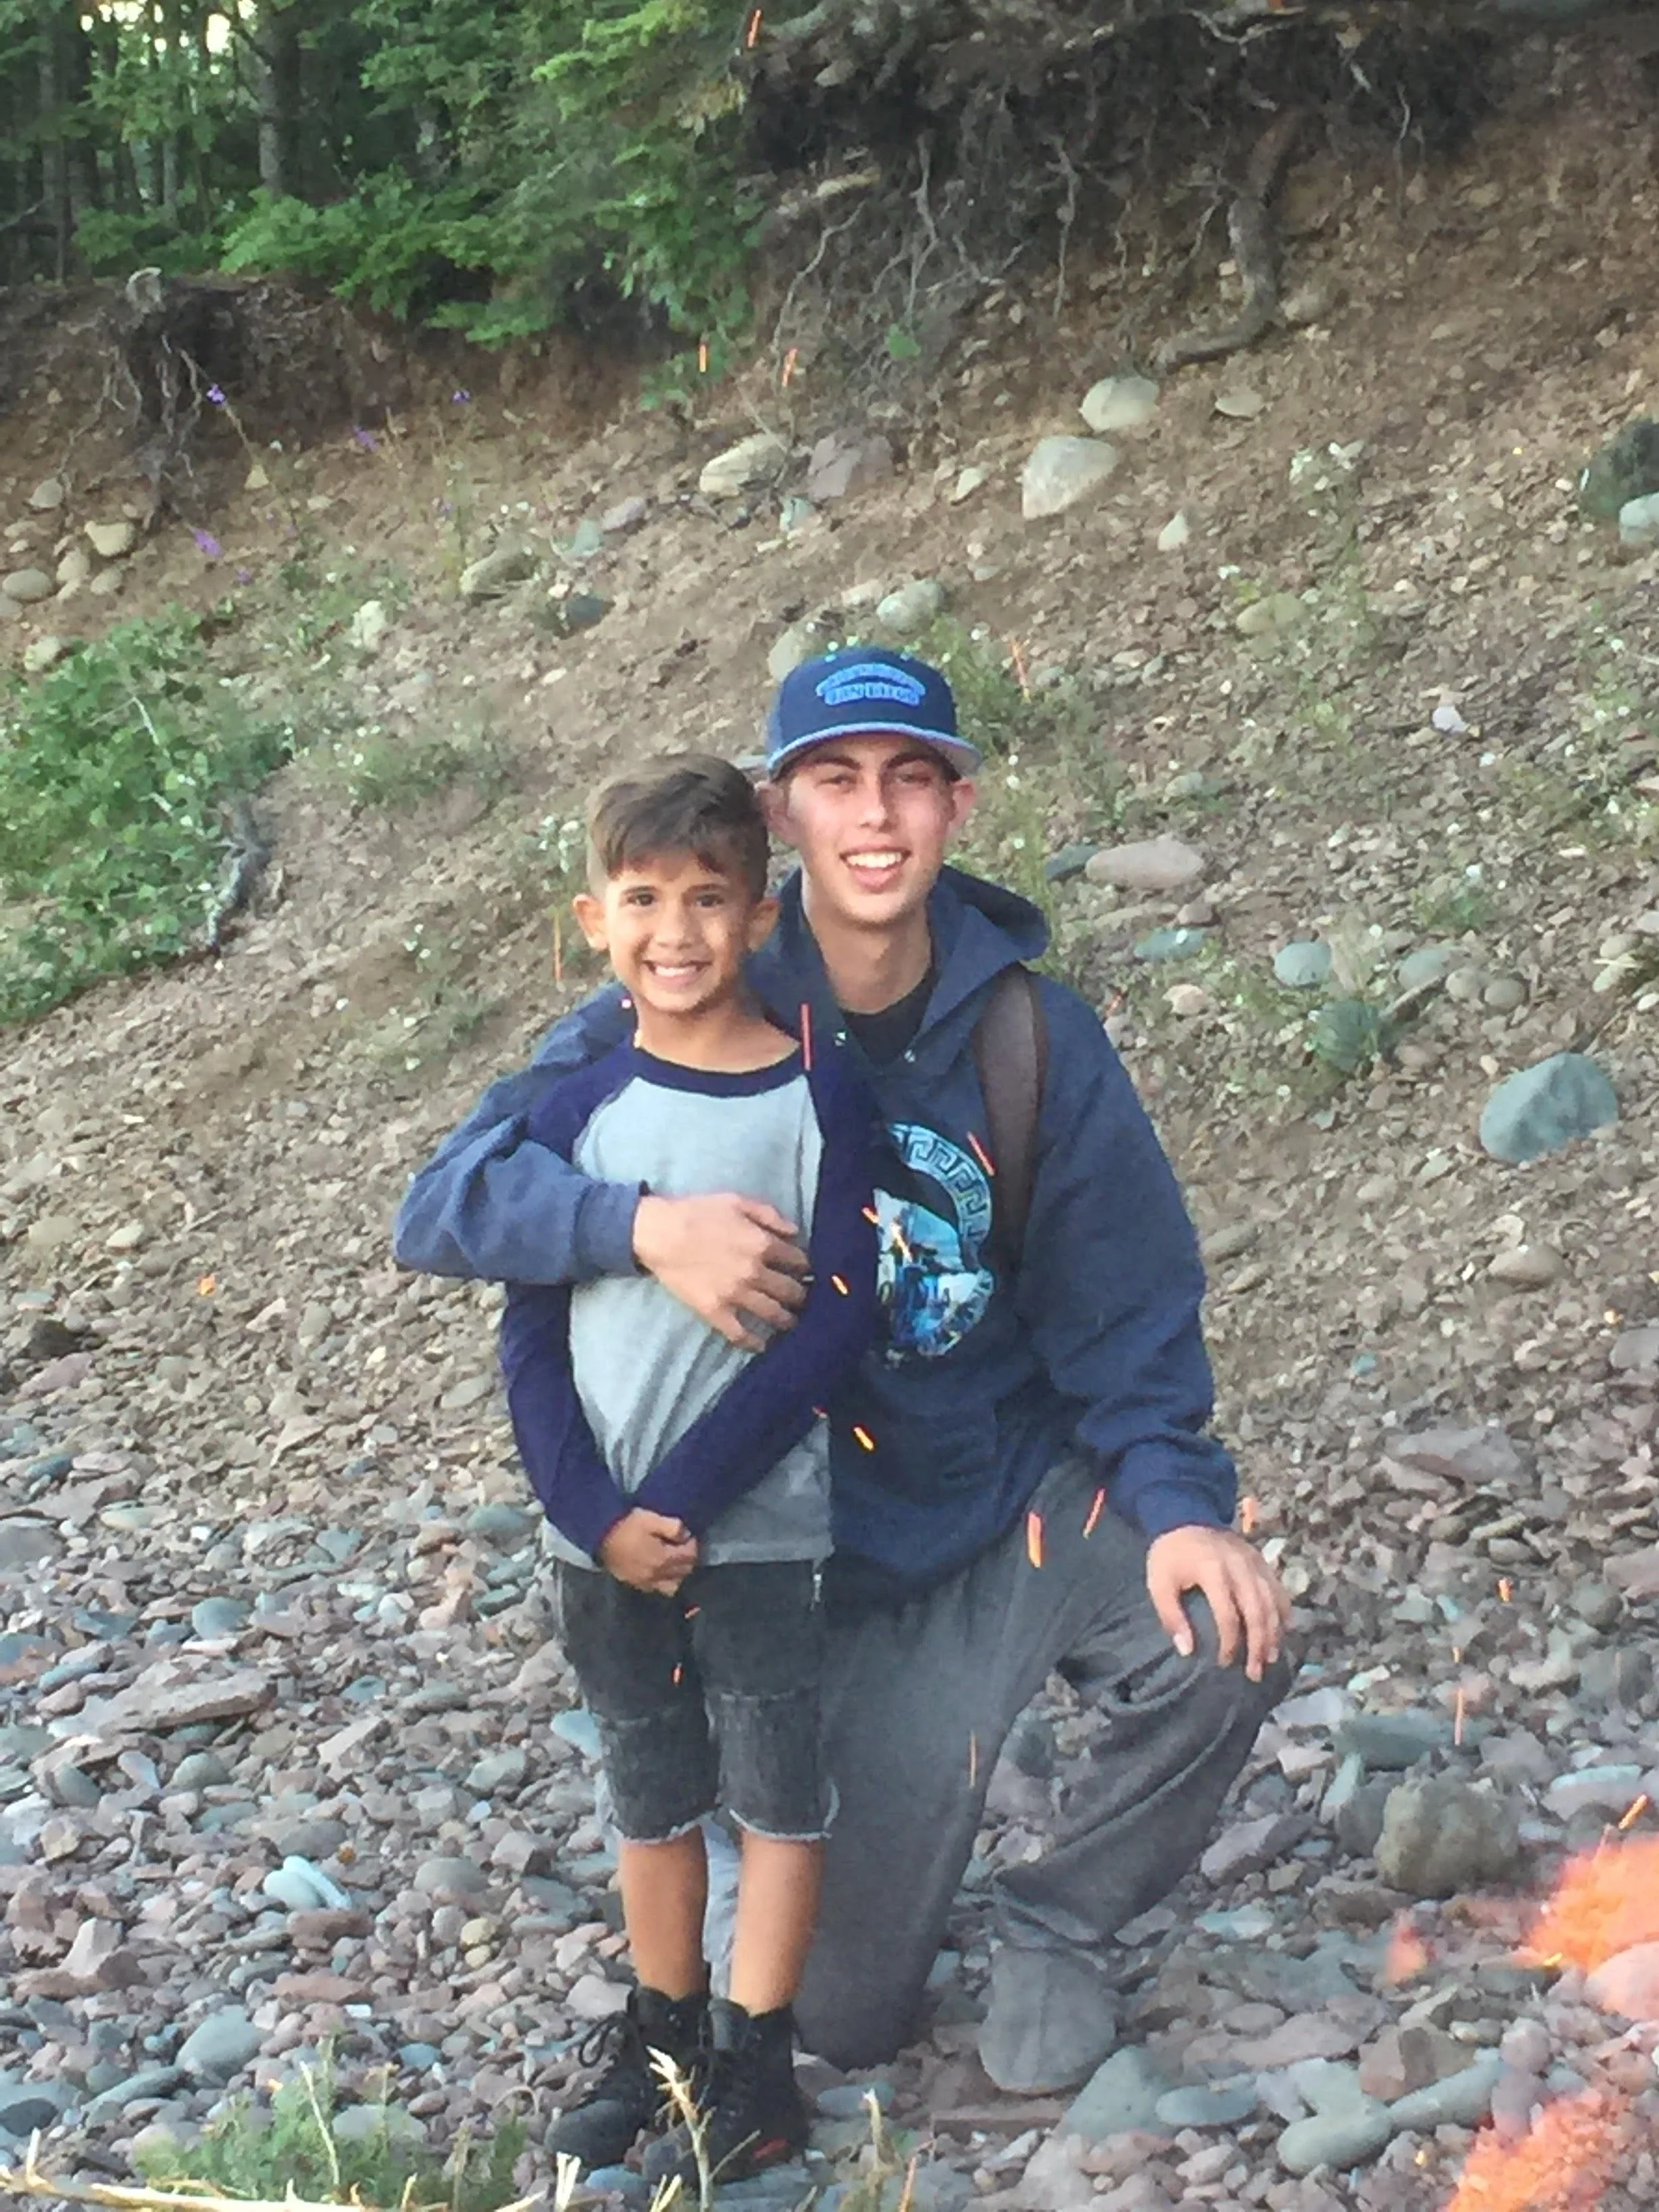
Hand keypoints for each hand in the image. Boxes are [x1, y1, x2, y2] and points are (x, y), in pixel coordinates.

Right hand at [599, 1508, 697, 1593]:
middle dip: (688, 1559)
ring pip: (674, 1585)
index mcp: (663, 1558)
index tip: (689, 1536)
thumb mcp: (649, 1519)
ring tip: (675, 1561)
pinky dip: (665, 1581)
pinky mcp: (637, 1584)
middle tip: (684, 1547)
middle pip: (684, 1572)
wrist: (600, 1538)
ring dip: (679, 1574)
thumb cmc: (626, 1526)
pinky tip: (661, 1571)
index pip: (689, 1556)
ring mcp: (647, 1582)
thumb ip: (672, 1526)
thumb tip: (685, 1534)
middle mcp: (658, 1575)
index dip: (693, 1544)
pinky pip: (658, 1588)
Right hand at [633, 1192, 809, 1351]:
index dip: (805, 1267)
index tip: (805, 1272)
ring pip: (774, 1315)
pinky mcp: (716, 1311)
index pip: (799, 1262)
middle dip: (802, 1296)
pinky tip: (763, 1345)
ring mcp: (736, 1295)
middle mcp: (755, 1272)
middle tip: (803, 1299)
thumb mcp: (737, 1201)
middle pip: (792, 1291)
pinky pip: (741, 1334)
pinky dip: (755, 1343)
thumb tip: (796, 1232)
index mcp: (763, 1244)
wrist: (660, 1233)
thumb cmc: (697, 1212)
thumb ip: (770, 1215)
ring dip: (788, 1320)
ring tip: (791, 1323)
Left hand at [1146, 1524, 1289, 1684]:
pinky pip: (1278, 1589)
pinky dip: (1283, 1611)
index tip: (1224, 1663)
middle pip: (1257, 1612)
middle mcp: (1239, 1566)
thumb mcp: (1159, 1584)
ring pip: (1272, 1602)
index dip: (1229, 1643)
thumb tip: (1187, 1651)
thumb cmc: (1170, 1556)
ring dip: (1273, 1633)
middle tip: (1255, 1673)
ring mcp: (1254, 1562)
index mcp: (1212, 1571)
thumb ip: (1171, 1617)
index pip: (1228, 1615)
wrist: (1185, 1517)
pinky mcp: (1261, 1560)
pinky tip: (1282, 1630)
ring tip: (1270, 1659)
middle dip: (1258, 1646)